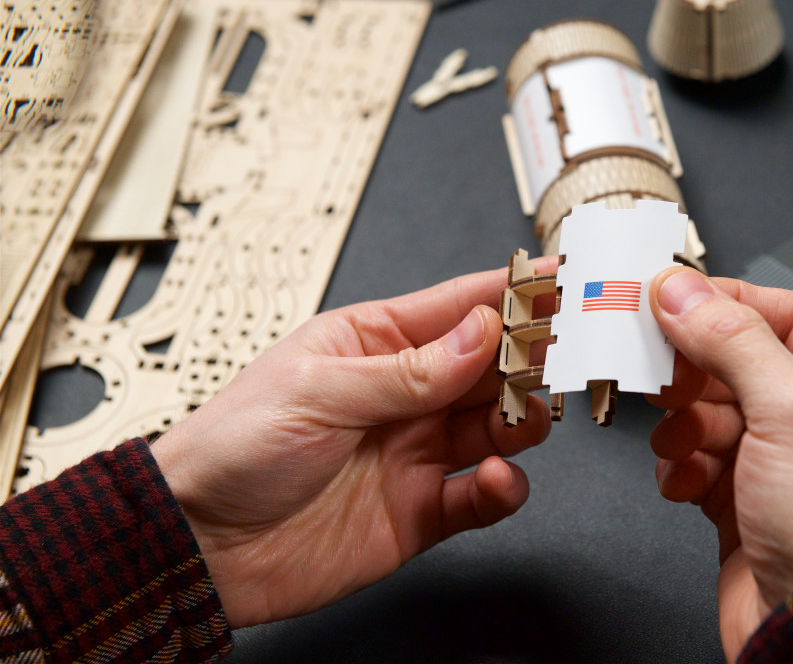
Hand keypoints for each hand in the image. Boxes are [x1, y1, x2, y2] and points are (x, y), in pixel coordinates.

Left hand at [151, 262, 555, 627]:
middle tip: (554, 359)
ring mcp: (415, 452)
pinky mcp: (421, 509)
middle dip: (527, 359)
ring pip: (497, 426)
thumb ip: (409, 370)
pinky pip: (481, 494)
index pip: (457, 308)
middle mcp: (403, 395)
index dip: (512, 292)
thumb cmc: (234, 449)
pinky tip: (495, 478)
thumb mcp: (318, 391)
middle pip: (489, 366)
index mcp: (374, 345)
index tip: (559, 278)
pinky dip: (501, 486)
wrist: (200, 546)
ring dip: (521, 420)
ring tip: (523, 420)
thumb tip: (480, 333)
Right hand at [647, 268, 792, 655]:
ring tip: (678, 440)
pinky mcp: (750, 506)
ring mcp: (789, 467)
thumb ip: (733, 339)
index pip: (790, 316)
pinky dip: (682, 468)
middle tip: (660, 371)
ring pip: (714, 415)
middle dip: (697, 371)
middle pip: (744, 364)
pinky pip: (700, 463)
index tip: (671, 297)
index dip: (727, 303)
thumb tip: (684, 291)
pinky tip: (683, 482)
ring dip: (685, 424)